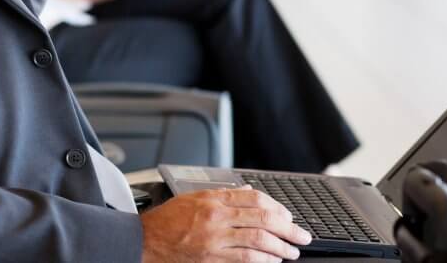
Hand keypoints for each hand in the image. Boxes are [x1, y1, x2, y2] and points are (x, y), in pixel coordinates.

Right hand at [140, 186, 311, 262]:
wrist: (144, 240)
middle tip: (301, 235)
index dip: (277, 207)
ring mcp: (214, 239)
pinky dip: (263, 260)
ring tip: (292, 252)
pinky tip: (273, 261)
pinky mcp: (211, 259)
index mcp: (213, 199)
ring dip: (280, 247)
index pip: (254, 198)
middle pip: (262, 219)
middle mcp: (216, 217)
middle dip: (287, 228)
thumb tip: (248, 192)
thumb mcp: (194, 197)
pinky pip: (244, 259)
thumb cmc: (167, 220)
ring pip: (257, 240)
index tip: (288, 216)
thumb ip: (223, 195)